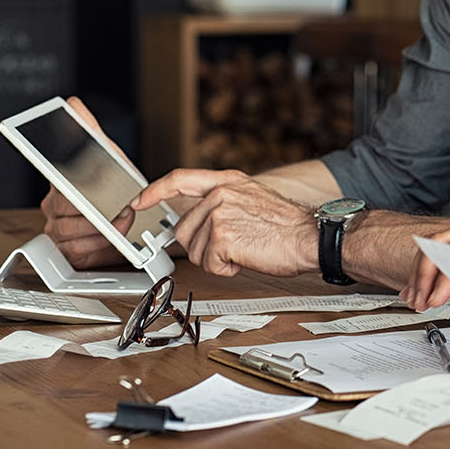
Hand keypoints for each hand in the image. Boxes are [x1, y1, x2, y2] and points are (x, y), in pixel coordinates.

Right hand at [39, 96, 131, 267]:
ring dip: (100, 228)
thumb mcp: (108, 154)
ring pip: (70, 231)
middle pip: (65, 208)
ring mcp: (57, 229)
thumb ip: (90, 130)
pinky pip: (76, 250)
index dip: (64, 183)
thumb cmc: (115, 186)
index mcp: (59, 181)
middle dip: (96, 209)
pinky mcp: (67, 250)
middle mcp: (53, 205)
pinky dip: (98, 245)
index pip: (52, 178)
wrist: (131, 216)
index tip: (74, 189)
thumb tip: (73, 104)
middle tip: (120, 207)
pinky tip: (110, 238)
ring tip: (121, 221)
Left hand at [131, 168, 315, 276]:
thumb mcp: (251, 199)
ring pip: (195, 250)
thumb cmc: (287, 226)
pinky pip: (209, 264)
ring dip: (218, 259)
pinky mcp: (222, 236)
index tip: (138, 202)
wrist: (311, 237)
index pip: (179, 179)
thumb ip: (221, 202)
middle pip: (184, 229)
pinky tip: (246, 257)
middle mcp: (220, 193)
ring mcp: (219, 213)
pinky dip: (227, 269)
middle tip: (233, 245)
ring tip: (246, 248)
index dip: (154, 191)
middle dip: (203, 246)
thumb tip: (195, 220)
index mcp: (227, 181)